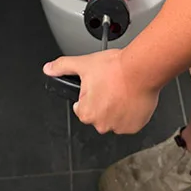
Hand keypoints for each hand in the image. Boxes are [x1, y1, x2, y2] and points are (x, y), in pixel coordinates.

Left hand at [43, 50, 158, 134]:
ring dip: (117, 108)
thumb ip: (63, 66)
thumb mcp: (84, 63)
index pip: (82, 107)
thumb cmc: (116, 68)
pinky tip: (131, 98)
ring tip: (122, 90)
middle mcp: (102, 124)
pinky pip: (130, 121)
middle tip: (111, 86)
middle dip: (103, 102)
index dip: (89, 94)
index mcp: (86, 113)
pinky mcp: (135, 127)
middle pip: (98, 114)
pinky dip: (131, 112)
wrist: (141, 69)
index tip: (98, 85)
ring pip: (115, 118)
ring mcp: (119, 127)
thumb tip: (49, 68)